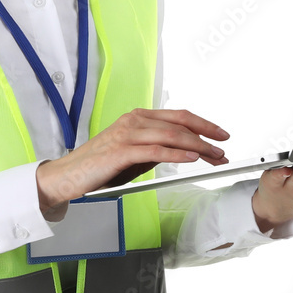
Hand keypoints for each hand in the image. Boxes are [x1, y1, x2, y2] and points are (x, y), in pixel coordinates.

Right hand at [36, 108, 229, 217]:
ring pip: (171, 135)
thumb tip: (183, 150)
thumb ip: (155, 148)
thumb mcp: (133, 155)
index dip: (203, 124)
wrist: (68, 176)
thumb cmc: (99, 167)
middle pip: (179, 123)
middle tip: (224, 149)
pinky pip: (155, 150)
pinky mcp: (121, 151)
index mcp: (138, 117)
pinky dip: (177, 153)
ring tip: (214, 156)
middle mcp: (134, 120)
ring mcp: (127, 134)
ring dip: (197, 146)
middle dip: (206, 136)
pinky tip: (192, 157)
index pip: (178, 116)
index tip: (220, 135)